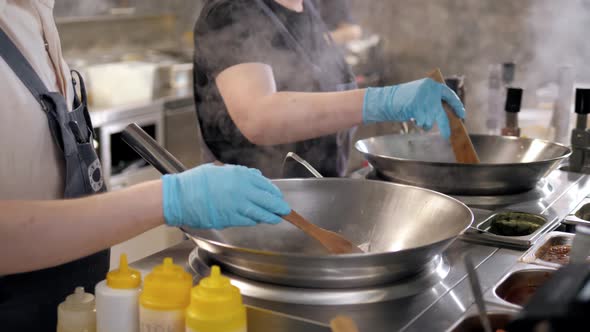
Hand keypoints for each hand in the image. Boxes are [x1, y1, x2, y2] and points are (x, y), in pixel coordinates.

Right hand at [162, 164, 289, 228]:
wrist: (181, 196)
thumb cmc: (196, 182)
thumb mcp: (220, 169)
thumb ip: (239, 173)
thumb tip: (255, 176)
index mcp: (240, 174)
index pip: (265, 184)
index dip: (274, 192)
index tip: (277, 196)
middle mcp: (242, 189)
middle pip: (267, 199)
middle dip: (278, 206)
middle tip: (285, 210)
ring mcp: (237, 204)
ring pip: (261, 212)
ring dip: (271, 216)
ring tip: (277, 218)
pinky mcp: (230, 218)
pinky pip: (248, 220)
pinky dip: (256, 221)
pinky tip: (260, 221)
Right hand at [362, 78, 464, 138]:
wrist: (385, 100)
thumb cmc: (401, 99)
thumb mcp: (419, 94)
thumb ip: (431, 99)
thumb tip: (446, 112)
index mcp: (431, 85)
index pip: (449, 95)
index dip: (456, 105)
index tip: (461, 114)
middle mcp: (430, 91)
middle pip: (442, 112)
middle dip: (446, 125)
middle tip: (448, 134)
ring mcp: (424, 100)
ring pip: (431, 120)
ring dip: (425, 123)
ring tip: (416, 119)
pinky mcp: (418, 108)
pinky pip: (424, 123)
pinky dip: (419, 124)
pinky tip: (412, 118)